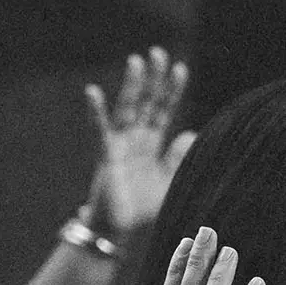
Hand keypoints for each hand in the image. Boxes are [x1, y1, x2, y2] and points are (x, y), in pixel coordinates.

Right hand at [83, 46, 196, 236]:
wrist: (119, 231)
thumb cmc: (143, 209)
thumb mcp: (170, 180)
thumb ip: (179, 157)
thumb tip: (191, 132)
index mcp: (151, 144)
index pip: (163, 110)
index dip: (171, 90)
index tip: (180, 68)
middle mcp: (135, 140)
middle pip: (146, 102)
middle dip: (154, 78)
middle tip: (159, 52)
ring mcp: (120, 145)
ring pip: (127, 109)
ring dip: (132, 85)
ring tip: (137, 60)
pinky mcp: (107, 156)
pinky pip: (101, 130)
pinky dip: (96, 112)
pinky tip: (93, 92)